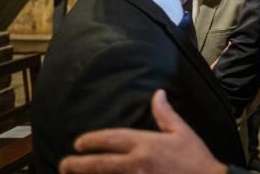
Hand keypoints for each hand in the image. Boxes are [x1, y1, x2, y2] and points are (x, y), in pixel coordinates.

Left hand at [58, 90, 226, 173]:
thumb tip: (158, 94)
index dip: (91, 141)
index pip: (112, 139)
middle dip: (77, 164)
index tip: (78, 143)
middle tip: (64, 164)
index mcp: (146, 145)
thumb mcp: (182, 132)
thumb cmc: (195, 157)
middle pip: (100, 164)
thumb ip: (165, 114)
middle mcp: (137, 163)